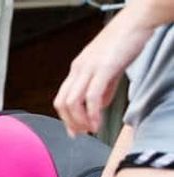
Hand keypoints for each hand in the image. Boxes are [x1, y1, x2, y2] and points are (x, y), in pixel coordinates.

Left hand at [53, 8, 154, 134]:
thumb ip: (103, 89)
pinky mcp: (103, 68)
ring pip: (73, 102)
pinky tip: (98, 121)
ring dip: (80, 121)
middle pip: (62, 103)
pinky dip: (93, 114)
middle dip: (70, 123)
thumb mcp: (109, 68)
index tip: (75, 130)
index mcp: (78, 68)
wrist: (137, 20)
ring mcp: (89, 68)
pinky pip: (92, 97)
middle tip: (82, 133)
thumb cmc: (124, 40)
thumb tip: (98, 108)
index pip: (62, 98)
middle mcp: (79, 68)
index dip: (66, 118)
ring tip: (93, 128)